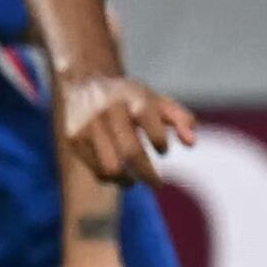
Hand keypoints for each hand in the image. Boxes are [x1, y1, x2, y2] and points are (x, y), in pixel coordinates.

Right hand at [59, 70, 197, 186]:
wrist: (85, 81)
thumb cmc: (129, 97)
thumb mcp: (156, 101)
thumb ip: (180, 119)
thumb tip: (191, 143)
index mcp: (134, 99)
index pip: (155, 132)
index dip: (161, 145)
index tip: (162, 150)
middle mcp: (110, 111)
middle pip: (132, 154)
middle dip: (148, 175)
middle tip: (157, 184)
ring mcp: (89, 125)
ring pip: (111, 169)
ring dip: (127, 181)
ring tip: (133, 181)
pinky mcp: (74, 138)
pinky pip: (96, 170)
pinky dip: (110, 178)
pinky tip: (118, 174)